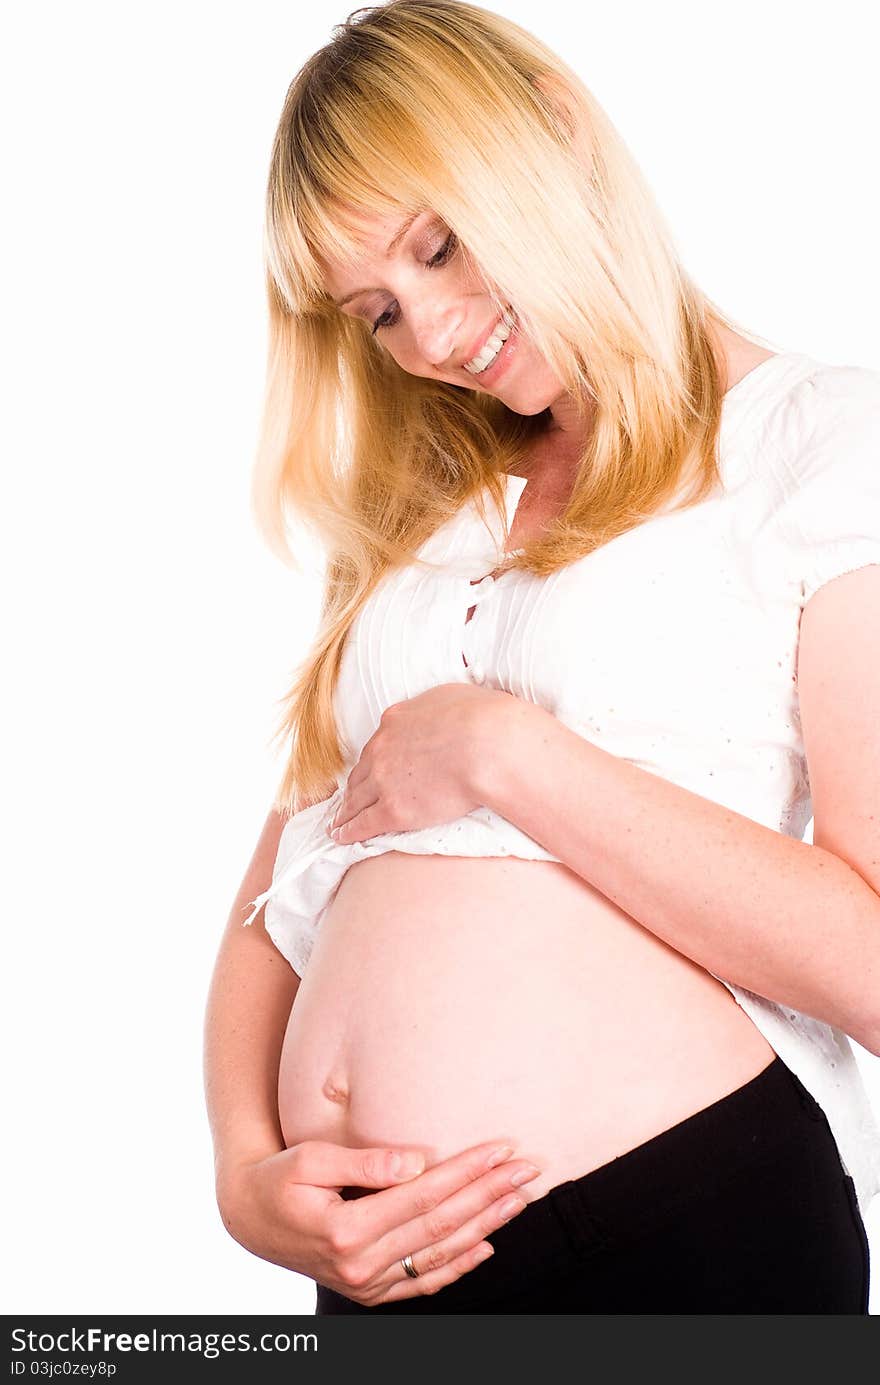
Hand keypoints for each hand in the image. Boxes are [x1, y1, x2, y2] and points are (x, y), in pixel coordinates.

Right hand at [217, 1138, 540, 1305]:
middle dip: (488, 1195)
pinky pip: (422, 1281)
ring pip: (439, 1255)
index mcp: (346, 1230)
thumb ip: (366, 1163)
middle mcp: (360, 1265)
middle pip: (440, 1226)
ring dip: (484, 1225)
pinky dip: (457, 1266)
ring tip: (519, 1199)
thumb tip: (417, 1161)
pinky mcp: (369, 1290)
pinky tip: (486, 1245)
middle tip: (527, 1169)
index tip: (501, 1149)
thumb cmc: (279, 1178)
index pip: (424, 1196)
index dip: (467, 1171)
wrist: (247, 1218)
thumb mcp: (311, 1159)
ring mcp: (366, 1283)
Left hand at [329, 683, 510, 842]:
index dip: (373, 761)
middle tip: (347, 800)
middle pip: (360, 773)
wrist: (488, 747)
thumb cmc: (482, 719)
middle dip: (353, 788)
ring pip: (355, 800)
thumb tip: (440, 711)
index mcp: (395, 720)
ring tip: (338, 823)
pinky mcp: (393, 810)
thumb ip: (436, 707)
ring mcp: (384, 780)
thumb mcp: (452, 697)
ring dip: (345, 812)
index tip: (371, 770)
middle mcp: (382, 749)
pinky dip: (348, 831)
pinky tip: (341, 837)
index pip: (377, 745)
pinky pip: (363, 824)